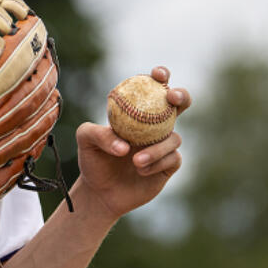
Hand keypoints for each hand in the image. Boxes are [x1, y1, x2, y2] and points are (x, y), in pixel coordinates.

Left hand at [74, 66, 187, 222]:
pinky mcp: (169, 165)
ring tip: (135, 161)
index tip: (158, 75)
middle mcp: (154, 125)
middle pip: (179, 104)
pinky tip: (141, 170)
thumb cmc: (93, 160)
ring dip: (157, 148)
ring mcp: (163, 144)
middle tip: (172, 99)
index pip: (152, 87)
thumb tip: (125, 145)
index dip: (161, 77)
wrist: (100, 193)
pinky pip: (173, 159)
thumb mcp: (85, 141)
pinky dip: (157, 163)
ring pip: (174, 138)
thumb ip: (99, 134)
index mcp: (137, 111)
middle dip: (182, 96)